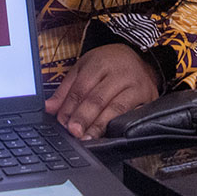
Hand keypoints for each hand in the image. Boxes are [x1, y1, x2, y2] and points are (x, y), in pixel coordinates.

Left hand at [44, 43, 159, 140]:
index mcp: (100, 62)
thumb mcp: (85, 68)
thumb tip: (48, 108)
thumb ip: (67, 89)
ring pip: (116, 108)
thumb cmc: (108, 64)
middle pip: (98, 97)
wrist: (139, 58)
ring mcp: (135, 85)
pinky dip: (120, 125)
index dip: (70, 106)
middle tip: (73, 132)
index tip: (62, 122)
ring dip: (100, 125)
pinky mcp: (148, 97)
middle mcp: (119, 72)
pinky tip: (110, 134)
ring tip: (88, 138)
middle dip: (84, 117)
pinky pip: (133, 114)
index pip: (82, 87)